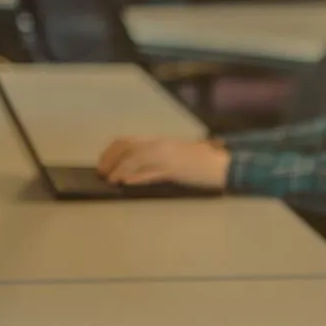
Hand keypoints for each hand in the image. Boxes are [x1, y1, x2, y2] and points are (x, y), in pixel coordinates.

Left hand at [96, 136, 228, 189]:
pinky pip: (152, 173)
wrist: (223, 164)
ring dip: (120, 169)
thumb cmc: (200, 161)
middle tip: (102, 173)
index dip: (110, 152)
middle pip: (127, 148)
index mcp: (159, 141)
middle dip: (110, 159)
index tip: (102, 164)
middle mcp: (161, 146)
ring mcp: (168, 157)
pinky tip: (127, 183)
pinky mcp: (176, 170)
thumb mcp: (174, 156)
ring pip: (137, 159)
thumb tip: (132, 172)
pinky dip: (137, 177)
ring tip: (111, 181)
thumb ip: (155, 160)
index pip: (127, 141)